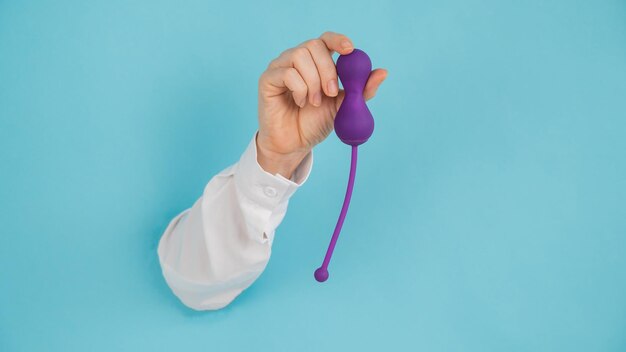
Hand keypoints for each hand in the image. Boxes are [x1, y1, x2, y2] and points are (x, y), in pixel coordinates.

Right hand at [257, 31, 386, 178]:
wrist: (294, 144)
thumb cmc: (314, 123)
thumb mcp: (343, 106)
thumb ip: (360, 90)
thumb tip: (383, 72)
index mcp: (315, 62)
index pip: (326, 39)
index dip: (338, 40)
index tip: (350, 50)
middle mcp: (296, 59)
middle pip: (314, 45)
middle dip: (327, 68)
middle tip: (332, 91)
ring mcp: (280, 67)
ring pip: (299, 56)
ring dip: (313, 82)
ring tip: (314, 102)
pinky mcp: (267, 79)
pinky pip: (287, 73)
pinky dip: (299, 89)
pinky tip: (300, 103)